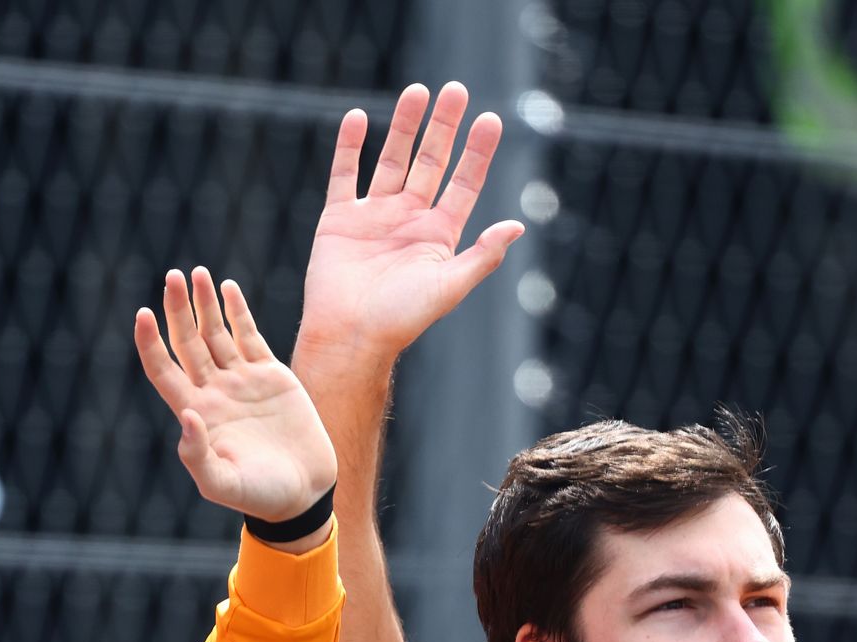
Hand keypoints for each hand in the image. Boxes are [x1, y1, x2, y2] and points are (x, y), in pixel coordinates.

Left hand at [136, 267, 338, 526]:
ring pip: (216, 333)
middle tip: (172, 276)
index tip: (142, 314)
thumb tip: (186, 415)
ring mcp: (241, 382)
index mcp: (196, 414)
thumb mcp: (223, 484)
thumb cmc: (260, 496)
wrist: (304, 492)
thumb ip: (198, 456)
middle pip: (187, 342)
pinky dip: (238, 312)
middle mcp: (214, 392)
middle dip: (177, 309)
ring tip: (196, 273)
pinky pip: (249, 336)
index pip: (164, 369)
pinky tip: (228, 288)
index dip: (150, 343)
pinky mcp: (271, 376)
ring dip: (204, 303)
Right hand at [298, 82, 524, 362]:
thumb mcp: (450, 287)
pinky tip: (356, 118)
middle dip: (444, 127)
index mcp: (438, 235)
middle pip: (431, 161)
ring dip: (403, 126)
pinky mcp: (339, 220)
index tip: (490, 119)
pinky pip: (344, 175)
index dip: (477, 152)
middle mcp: (408, 220)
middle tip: (455, 90)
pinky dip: (348, 147)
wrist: (349, 337)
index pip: (464, 183)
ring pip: (391, 160)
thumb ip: (483, 255)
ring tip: (416, 90)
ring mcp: (374, 217)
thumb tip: (517, 225)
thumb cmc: (402, 320)